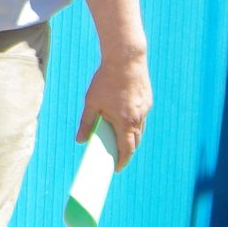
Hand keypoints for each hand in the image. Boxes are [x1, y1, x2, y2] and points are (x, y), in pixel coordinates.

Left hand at [79, 50, 150, 168]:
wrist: (126, 58)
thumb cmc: (105, 80)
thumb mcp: (91, 102)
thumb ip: (86, 123)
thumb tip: (80, 140)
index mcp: (125, 122)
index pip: (126, 149)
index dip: (122, 160)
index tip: (116, 168)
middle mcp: (139, 118)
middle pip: (135, 141)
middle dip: (127, 151)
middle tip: (117, 158)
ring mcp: (145, 109)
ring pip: (140, 129)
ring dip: (131, 137)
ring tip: (120, 141)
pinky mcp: (147, 100)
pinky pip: (142, 117)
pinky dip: (134, 123)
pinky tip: (124, 121)